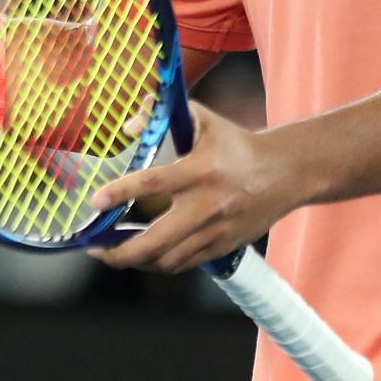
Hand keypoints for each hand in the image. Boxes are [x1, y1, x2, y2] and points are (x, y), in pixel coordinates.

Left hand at [87, 101, 307, 273]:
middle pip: (156, 241)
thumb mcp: (204, 121)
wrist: (286, 173)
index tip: (94, 201)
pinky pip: (183, 264)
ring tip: (113, 253)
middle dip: (119, 252)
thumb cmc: (238, 145)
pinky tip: (143, 255)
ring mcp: (215, 231)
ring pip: (167, 260)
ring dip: (135, 261)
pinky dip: (159, 263)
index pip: (153, 183)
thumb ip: (165, 117)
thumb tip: (129, 125)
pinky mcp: (223, 247)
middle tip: (94, 248)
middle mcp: (207, 205)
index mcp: (200, 170)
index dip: (120, 193)